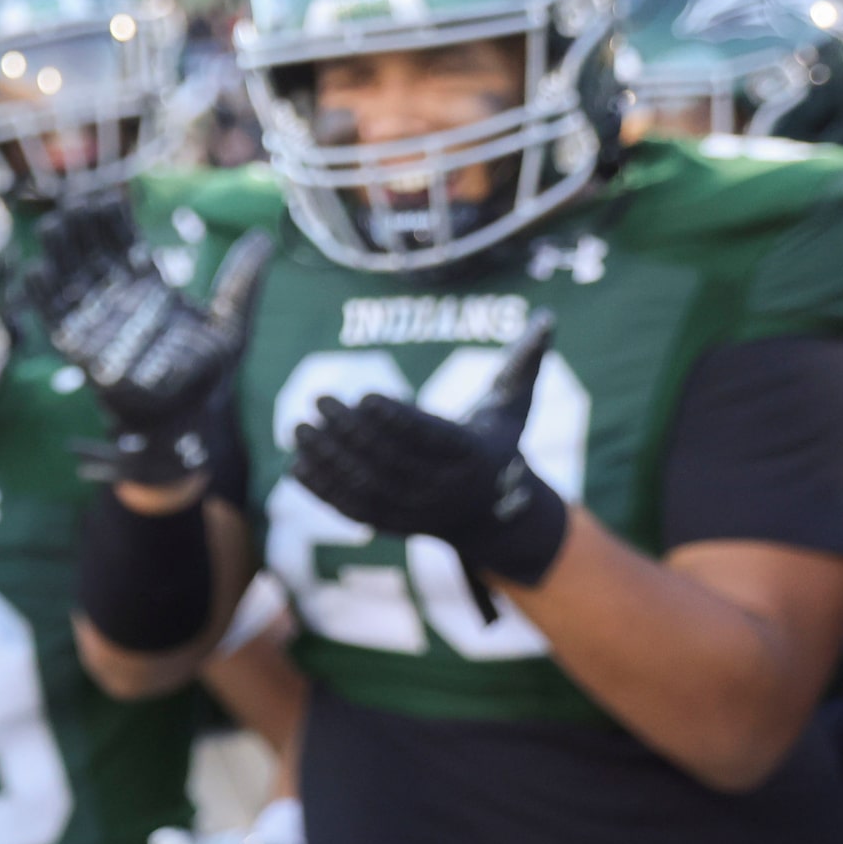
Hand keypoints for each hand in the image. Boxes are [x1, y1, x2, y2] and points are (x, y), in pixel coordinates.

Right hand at [24, 194, 270, 485]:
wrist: (185, 422)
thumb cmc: (206, 377)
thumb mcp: (231, 326)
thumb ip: (241, 283)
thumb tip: (262, 237)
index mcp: (148, 288)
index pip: (126, 244)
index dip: (113, 220)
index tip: (105, 196)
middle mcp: (117, 300)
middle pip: (93, 254)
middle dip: (81, 228)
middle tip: (74, 199)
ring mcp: (96, 323)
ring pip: (70, 280)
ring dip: (59, 253)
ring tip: (53, 224)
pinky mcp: (79, 349)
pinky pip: (56, 320)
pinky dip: (43, 297)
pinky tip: (35, 270)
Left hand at [288, 311, 569, 593]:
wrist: (492, 513)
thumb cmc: (497, 443)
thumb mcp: (514, 407)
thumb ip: (525, 363)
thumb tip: (547, 318)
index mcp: (472, 456)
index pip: (431, 438)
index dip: (397, 419)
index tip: (365, 393)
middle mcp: (444, 489)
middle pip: (392, 461)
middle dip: (352, 432)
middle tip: (319, 398)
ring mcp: (415, 512)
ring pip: (367, 488)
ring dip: (329, 460)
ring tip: (298, 427)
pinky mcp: (391, 525)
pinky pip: (353, 510)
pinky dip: (322, 490)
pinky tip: (295, 464)